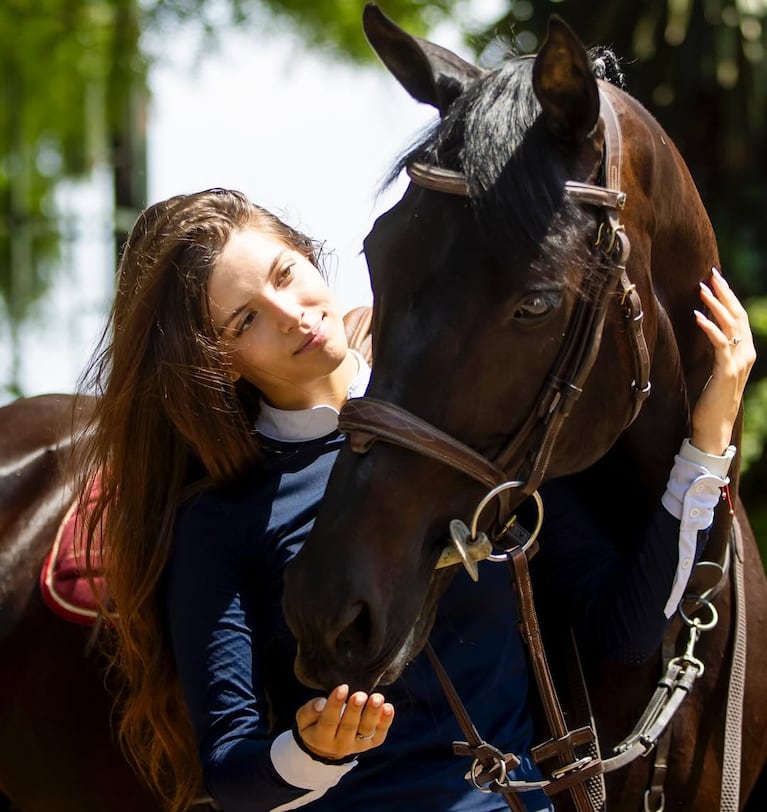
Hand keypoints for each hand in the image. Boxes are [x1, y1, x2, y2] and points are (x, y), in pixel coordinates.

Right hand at [295, 684, 394, 759]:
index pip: (328, 721)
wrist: (326, 747)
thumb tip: (321, 703)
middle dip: (355, 710)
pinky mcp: (370, 743)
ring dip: (373, 714)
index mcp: (321, 738)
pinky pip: (379, 735)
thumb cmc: (314, 725)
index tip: (342, 688)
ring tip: (377, 698)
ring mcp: (357, 745)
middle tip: (360, 695)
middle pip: (349, 727)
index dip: (335, 705)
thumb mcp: (303, 720)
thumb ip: (308, 712)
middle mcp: (340, 744)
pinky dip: (385, 722)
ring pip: (366, 730)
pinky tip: (388, 707)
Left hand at [691, 267, 755, 454]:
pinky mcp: (726, 371)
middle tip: (712, 275)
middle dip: (725, 293)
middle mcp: (746, 354)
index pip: (739, 317)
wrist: (715, 425)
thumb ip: (717, 350)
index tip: (717, 279)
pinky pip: (719, 343)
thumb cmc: (711, 399)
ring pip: (730, 326)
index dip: (729, 297)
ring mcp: (738, 362)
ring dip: (716, 305)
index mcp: (744, 352)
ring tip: (702, 289)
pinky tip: (698, 316)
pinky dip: (709, 327)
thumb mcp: (716, 369)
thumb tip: (706, 329)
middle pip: (738, 316)